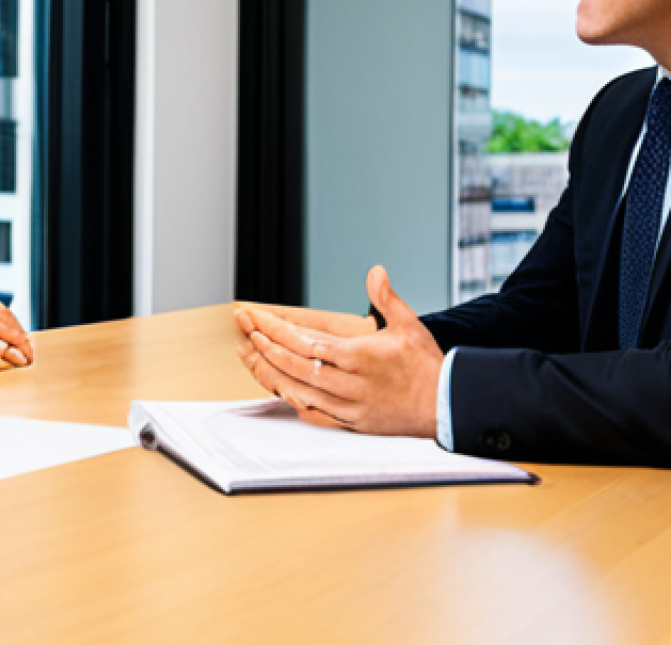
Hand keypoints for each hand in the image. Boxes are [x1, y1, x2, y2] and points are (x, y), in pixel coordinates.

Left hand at [237, 266, 442, 437]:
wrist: (447, 404)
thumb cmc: (426, 365)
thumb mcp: (408, 325)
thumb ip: (387, 298)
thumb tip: (375, 271)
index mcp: (361, 356)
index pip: (309, 342)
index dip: (279, 331)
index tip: (259, 321)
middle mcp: (352, 383)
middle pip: (298, 366)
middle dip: (267, 348)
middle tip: (246, 334)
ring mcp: (351, 406)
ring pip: (301, 391)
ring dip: (273, 374)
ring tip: (253, 358)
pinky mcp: (354, 423)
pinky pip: (316, 415)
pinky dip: (295, 401)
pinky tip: (280, 389)